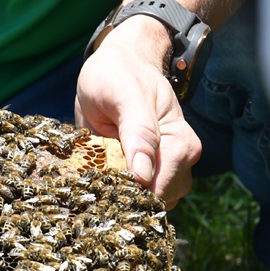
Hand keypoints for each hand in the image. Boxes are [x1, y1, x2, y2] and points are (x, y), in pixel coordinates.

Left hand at [74, 19, 201, 209]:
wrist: (119, 65)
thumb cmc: (121, 75)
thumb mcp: (126, 95)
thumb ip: (138, 132)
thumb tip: (143, 176)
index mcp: (180, 145)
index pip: (161, 188)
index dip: (131, 196)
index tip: (99, 193)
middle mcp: (176, 163)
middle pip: (153, 203)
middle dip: (122, 201)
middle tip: (89, 189)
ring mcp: (159, 172)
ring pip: (141, 205)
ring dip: (115, 200)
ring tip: (90, 184)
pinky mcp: (141, 176)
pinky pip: (129, 197)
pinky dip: (111, 194)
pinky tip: (94, 183)